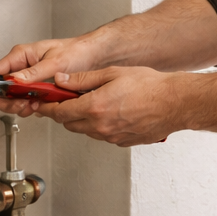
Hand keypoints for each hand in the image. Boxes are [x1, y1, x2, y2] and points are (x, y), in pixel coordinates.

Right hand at [0, 35, 104, 116]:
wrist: (94, 56)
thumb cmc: (76, 51)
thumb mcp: (54, 62)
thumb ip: (33, 73)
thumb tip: (14, 80)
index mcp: (22, 55)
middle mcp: (24, 67)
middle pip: (3, 88)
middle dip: (8, 100)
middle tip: (18, 105)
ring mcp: (30, 79)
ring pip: (14, 97)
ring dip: (19, 105)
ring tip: (29, 106)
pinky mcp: (39, 89)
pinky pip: (27, 101)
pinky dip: (30, 107)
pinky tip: (37, 107)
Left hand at [11, 66, 185, 145]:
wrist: (175, 103)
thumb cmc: (150, 86)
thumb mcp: (111, 73)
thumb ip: (82, 79)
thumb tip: (61, 80)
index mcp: (94, 107)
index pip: (59, 112)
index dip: (47, 107)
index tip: (41, 103)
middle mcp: (100, 126)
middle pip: (69, 123)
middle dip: (65, 112)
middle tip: (69, 98)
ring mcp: (111, 136)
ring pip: (84, 130)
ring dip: (82, 119)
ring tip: (95, 102)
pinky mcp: (121, 142)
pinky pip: (101, 135)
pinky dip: (99, 125)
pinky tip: (111, 112)